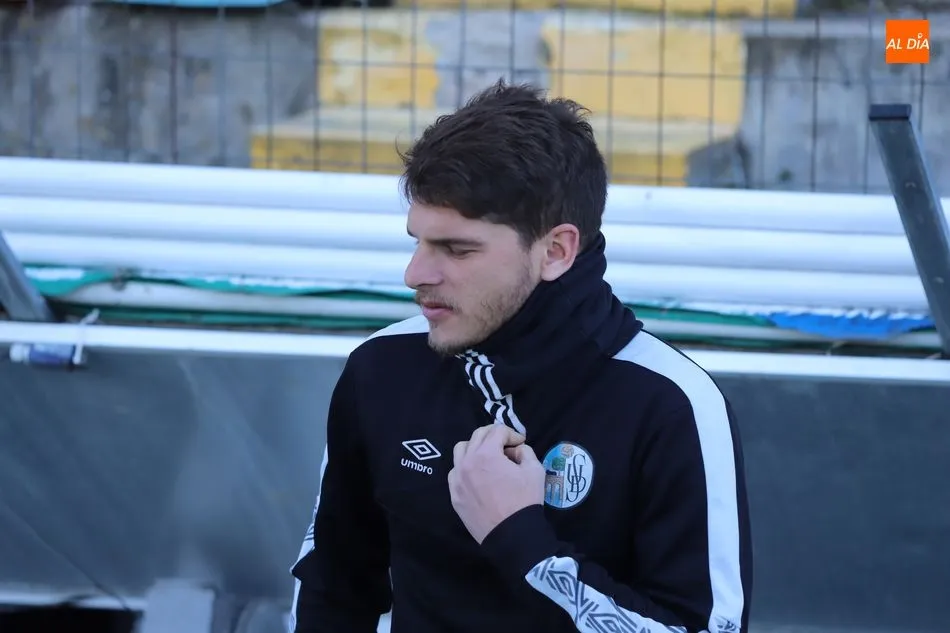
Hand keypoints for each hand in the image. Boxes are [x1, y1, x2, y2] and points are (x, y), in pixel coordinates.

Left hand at [448, 424, 545, 543]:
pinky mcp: (454, 495)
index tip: (520, 443)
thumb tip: (515, 449)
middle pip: (477, 436)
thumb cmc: (524, 501)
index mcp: (486, 454)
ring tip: (489, 458)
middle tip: (506, 446)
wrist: (512, 535)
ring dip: (476, 448)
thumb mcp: (535, 470)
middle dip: (494, 436)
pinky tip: (478, 476)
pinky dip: (466, 467)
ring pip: (461, 451)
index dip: (512, 433)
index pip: (497, 430)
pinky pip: (455, 472)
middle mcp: (466, 463)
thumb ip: (525, 451)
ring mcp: (457, 479)